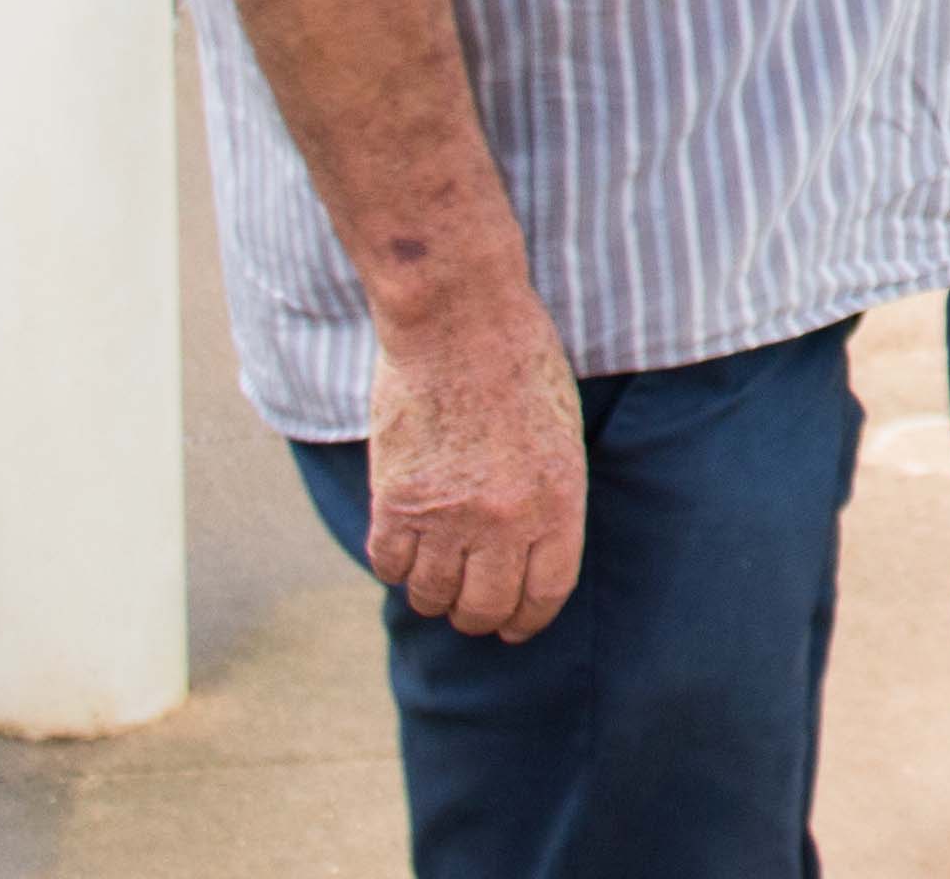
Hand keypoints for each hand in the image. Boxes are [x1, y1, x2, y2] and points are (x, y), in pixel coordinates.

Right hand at [363, 291, 588, 642]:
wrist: (460, 321)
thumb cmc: (520, 363)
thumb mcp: (559, 433)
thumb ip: (546, 496)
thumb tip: (525, 552)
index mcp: (559, 500)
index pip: (545, 593)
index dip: (528, 619)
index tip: (516, 627)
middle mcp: (505, 519)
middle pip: (486, 608)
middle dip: (479, 616)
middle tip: (471, 608)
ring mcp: (448, 514)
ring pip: (433, 596)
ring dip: (434, 594)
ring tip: (437, 576)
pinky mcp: (396, 501)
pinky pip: (389, 565)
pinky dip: (395, 565)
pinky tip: (404, 546)